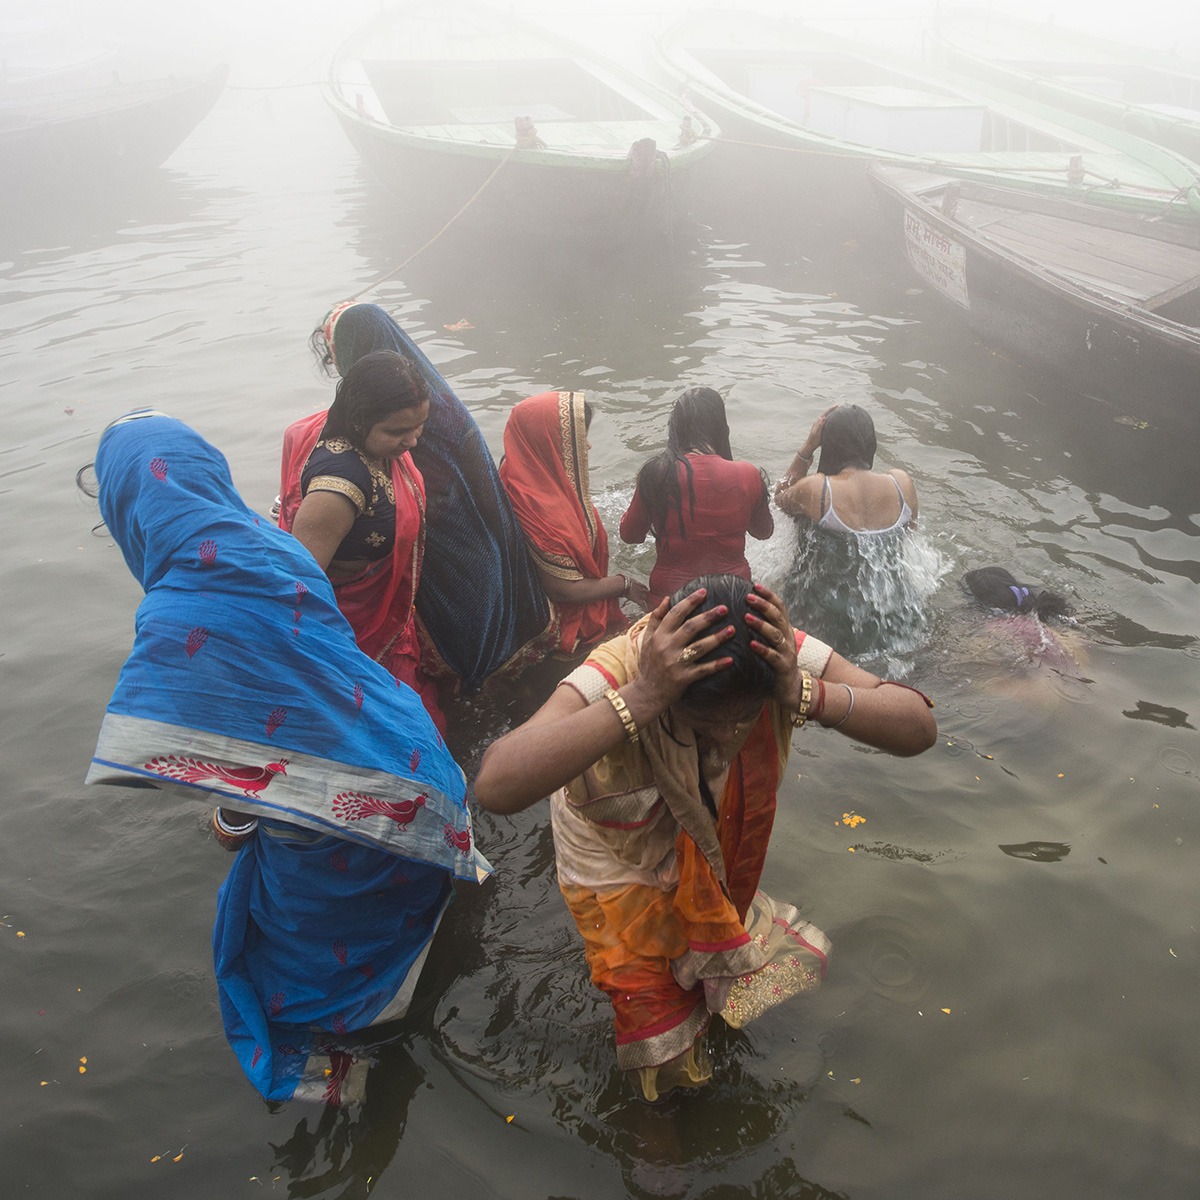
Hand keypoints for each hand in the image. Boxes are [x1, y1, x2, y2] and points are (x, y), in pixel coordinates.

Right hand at [624, 577, 650, 610]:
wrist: (623, 585)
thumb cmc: (624, 581)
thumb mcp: (630, 580)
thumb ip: (631, 582)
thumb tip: (627, 582)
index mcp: (640, 584)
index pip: (646, 588)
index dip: (646, 591)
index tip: (645, 593)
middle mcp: (642, 590)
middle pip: (647, 594)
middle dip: (647, 597)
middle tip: (647, 600)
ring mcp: (641, 595)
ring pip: (646, 599)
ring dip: (647, 603)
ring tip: (648, 606)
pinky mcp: (638, 600)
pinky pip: (643, 605)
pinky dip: (645, 608)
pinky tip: (646, 611)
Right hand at [624, 588, 733, 718]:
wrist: (647, 693)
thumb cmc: (649, 664)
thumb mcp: (647, 639)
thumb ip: (656, 618)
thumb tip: (667, 598)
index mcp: (659, 636)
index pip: (675, 614)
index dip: (690, 601)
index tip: (704, 591)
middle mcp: (667, 647)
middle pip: (690, 628)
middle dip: (708, 617)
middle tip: (724, 608)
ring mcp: (676, 663)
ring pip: (699, 647)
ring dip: (717, 638)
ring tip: (732, 629)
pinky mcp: (684, 678)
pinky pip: (704, 670)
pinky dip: (717, 665)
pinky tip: (730, 660)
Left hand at [745, 582, 801, 706]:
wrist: (790, 688)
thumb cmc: (775, 662)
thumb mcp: (772, 641)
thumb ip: (763, 626)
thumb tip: (742, 610)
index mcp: (784, 629)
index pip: (779, 607)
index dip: (768, 595)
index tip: (754, 585)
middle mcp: (787, 637)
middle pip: (778, 617)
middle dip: (763, 605)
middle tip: (748, 597)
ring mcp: (787, 652)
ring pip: (776, 635)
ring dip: (761, 625)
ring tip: (746, 618)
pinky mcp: (783, 667)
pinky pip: (773, 657)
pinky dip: (763, 649)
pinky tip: (752, 645)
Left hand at [801, 404, 837, 457]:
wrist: (810, 446)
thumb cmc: (814, 440)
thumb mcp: (817, 433)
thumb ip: (820, 425)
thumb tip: (824, 417)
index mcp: (818, 422)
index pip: (825, 413)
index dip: (831, 409)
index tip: (837, 405)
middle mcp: (819, 422)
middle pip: (826, 414)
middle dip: (832, 410)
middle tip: (838, 406)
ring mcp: (820, 425)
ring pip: (827, 418)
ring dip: (831, 414)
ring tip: (837, 411)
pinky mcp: (821, 429)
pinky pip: (827, 422)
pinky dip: (831, 419)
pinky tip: (834, 420)